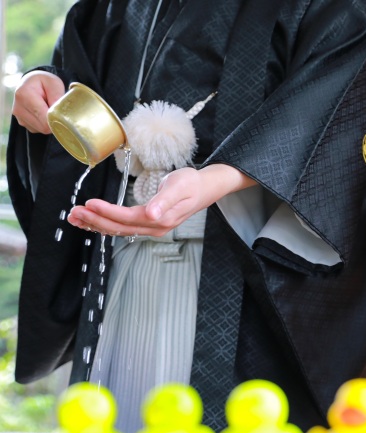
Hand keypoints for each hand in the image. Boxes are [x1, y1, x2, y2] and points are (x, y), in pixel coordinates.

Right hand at [11, 71, 65, 133]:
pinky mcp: (22, 123)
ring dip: (49, 122)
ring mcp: (19, 117)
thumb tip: (59, 113)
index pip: (44, 118)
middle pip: (44, 127)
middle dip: (54, 120)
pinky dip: (44, 124)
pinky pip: (39, 130)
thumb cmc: (44, 82)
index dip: (57, 119)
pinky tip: (43, 113)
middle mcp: (18, 108)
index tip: (63, 114)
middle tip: (56, 108)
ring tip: (48, 108)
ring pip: (42, 130)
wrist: (30, 83)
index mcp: (24, 95)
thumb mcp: (54, 83)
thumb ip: (57, 97)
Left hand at [67, 164, 255, 236]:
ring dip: (96, 225)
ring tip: (76, 218)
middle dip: (95, 221)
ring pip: (119, 230)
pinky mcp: (149, 224)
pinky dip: (106, 225)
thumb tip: (152, 214)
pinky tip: (93, 221)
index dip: (107, 212)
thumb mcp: (179, 186)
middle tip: (74, 213)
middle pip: (120, 228)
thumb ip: (165, 200)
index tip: (90, 204)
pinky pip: (124, 228)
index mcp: (160, 219)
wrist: (205, 188)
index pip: (128, 218)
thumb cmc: (192, 183)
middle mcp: (155, 227)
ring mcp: (152, 227)